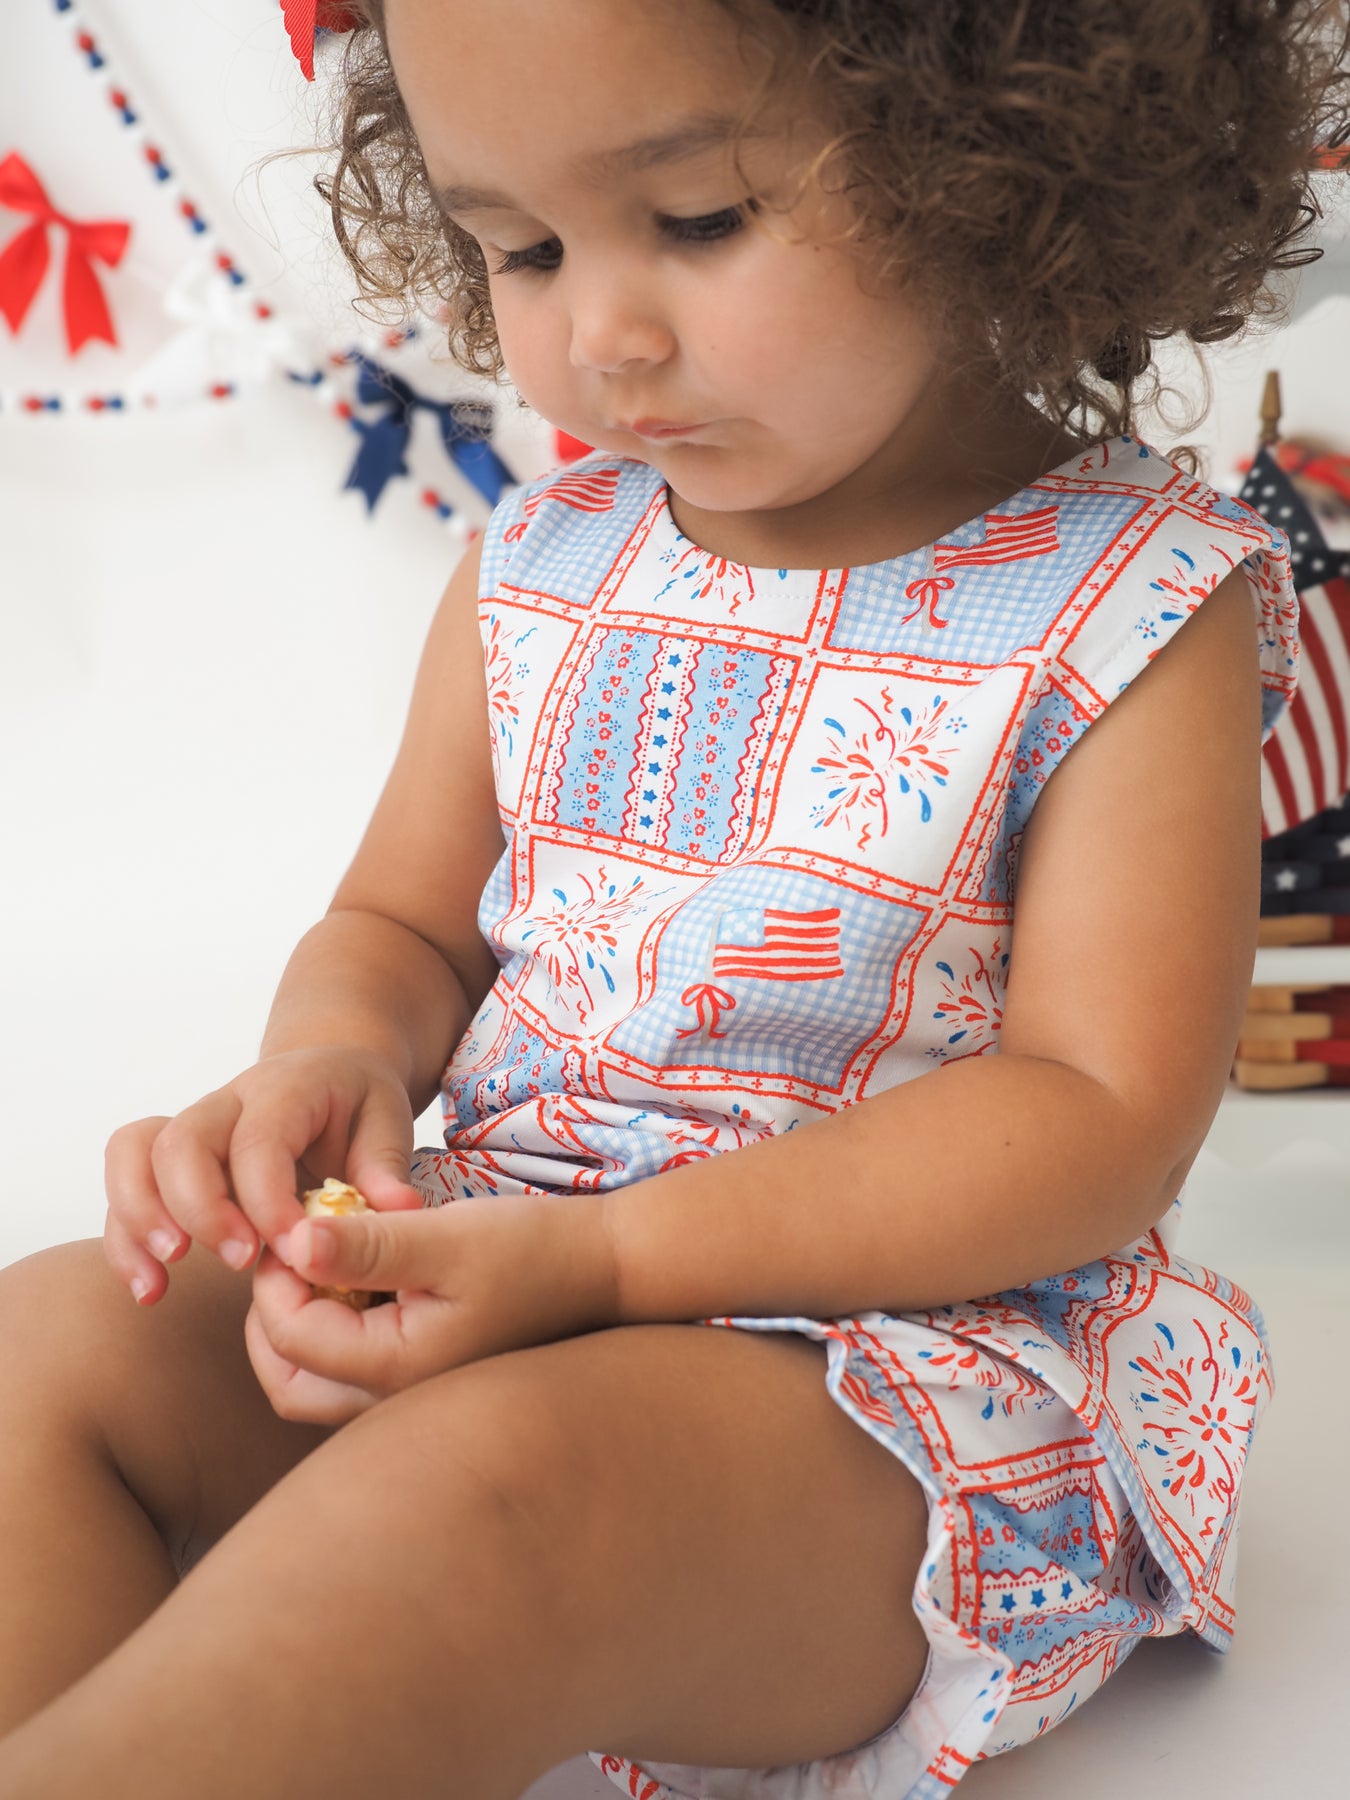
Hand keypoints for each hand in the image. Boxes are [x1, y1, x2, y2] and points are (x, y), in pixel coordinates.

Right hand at [102, 1046, 424, 1303]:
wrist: (328, 1074)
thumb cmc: (358, 1104)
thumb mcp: (387, 1121)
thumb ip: (385, 1166)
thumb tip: (398, 1211)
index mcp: (286, 1088)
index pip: (260, 1140)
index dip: (267, 1199)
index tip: (292, 1250)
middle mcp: (227, 1102)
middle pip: (182, 1142)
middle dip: (201, 1210)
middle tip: (239, 1261)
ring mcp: (193, 1126)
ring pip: (136, 1154)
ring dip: (142, 1221)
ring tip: (165, 1280)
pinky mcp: (170, 1159)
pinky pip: (126, 1182)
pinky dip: (125, 1239)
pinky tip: (150, 1291)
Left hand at [244, 1189, 618, 1426]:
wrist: (599, 1269)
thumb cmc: (531, 1248)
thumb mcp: (447, 1236)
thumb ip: (368, 1243)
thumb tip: (291, 1241)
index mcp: (396, 1369)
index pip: (292, 1336)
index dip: (275, 1276)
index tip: (297, 1222)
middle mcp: (393, 1401)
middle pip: (288, 1384)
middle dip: (271, 1317)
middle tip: (292, 1255)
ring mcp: (405, 1398)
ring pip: (312, 1384)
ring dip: (299, 1325)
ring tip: (323, 1263)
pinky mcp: (416, 1380)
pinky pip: (347, 1372)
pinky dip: (334, 1328)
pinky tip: (362, 1278)